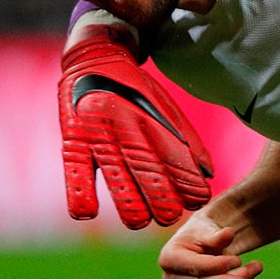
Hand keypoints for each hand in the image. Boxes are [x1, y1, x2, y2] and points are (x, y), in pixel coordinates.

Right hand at [60, 19, 213, 228]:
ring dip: (127, 202)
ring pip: (114, 174)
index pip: (173, 154)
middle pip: (145, 167)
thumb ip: (186, 141)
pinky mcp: (72, 139)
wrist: (94, 58)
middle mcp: (125, 124)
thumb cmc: (135, 91)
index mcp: (150, 116)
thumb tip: (208, 176)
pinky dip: (80, 193)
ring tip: (139, 221)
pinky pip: (74, 171)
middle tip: (170, 217)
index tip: (199, 201)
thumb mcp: (165, 107)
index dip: (186, 180)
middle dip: (161, 197)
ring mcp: (97, 132)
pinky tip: (88, 213)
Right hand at [159, 215, 262, 278]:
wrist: (200, 244)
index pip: (194, 266)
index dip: (216, 265)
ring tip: (256, 267)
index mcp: (168, 258)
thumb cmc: (202, 233)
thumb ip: (216, 235)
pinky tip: (249, 277)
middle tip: (247, 278)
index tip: (238, 260)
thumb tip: (228, 233)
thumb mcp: (207, 228)